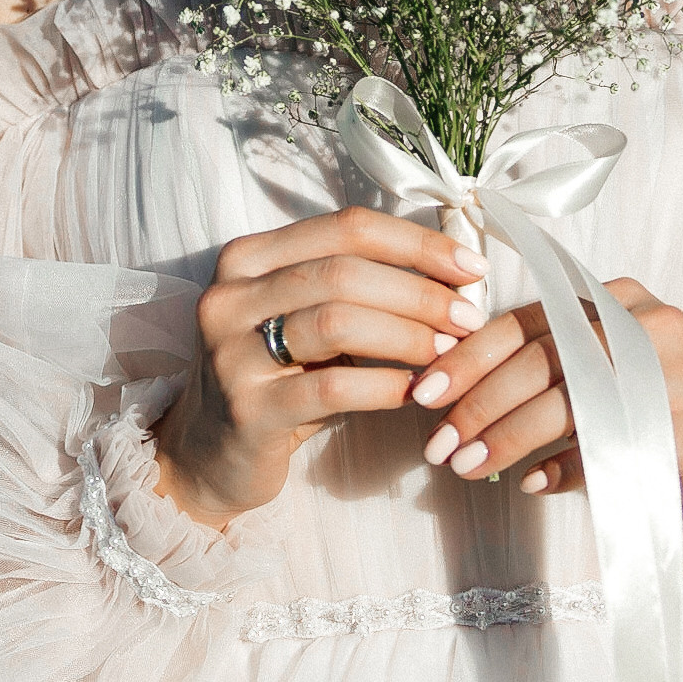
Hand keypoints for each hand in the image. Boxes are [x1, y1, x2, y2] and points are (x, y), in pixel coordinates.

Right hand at [154, 209, 490, 527]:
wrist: (211, 454)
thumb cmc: (279, 378)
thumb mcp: (308, 319)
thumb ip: (361, 287)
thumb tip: (457, 272)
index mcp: (248, 257)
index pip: (345, 227)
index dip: (416, 243)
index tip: (472, 267)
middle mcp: (230, 295)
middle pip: (344, 272)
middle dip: (420, 292)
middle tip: (469, 318)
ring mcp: (231, 352)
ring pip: (338, 322)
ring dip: (408, 335)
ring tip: (449, 352)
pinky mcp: (247, 409)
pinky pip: (333, 388)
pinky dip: (385, 386)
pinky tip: (415, 391)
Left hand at [410, 277, 682, 520]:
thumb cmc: (660, 410)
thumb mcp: (605, 371)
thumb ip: (548, 370)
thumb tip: (454, 399)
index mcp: (613, 298)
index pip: (527, 320)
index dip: (469, 356)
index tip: (423, 392)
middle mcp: (641, 319)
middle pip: (541, 359)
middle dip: (479, 403)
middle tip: (438, 444)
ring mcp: (668, 366)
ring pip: (566, 399)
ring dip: (507, 438)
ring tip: (467, 466)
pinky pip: (606, 443)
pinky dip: (562, 467)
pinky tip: (531, 483)